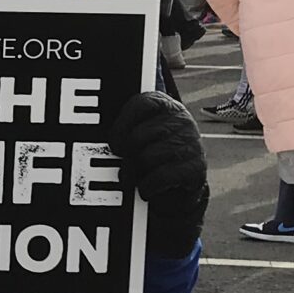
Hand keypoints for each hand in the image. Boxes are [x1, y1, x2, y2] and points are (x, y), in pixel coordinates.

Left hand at [110, 89, 209, 261]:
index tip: (114, 143)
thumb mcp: (136, 138)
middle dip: (127, 155)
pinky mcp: (197, 167)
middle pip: (140, 135)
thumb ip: (123, 131)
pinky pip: (162, 176)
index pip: (142, 103)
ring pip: (149, 157)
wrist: (177, 188)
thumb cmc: (149, 157)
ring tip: (136, 178)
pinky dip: (148, 187)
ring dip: (137, 173)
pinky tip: (146, 190)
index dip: (122, 124)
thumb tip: (96, 138)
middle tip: (124, 165)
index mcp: (165, 105)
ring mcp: (192, 143)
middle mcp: (182, 120)